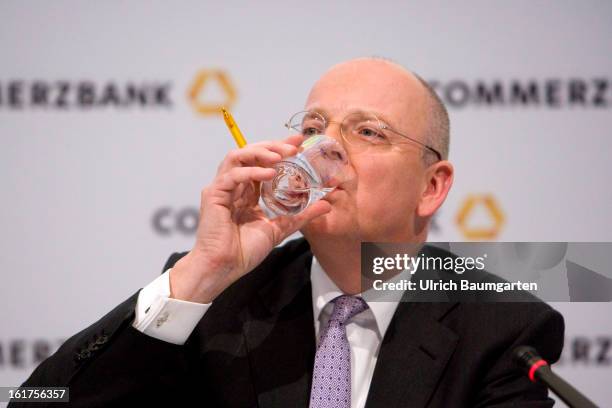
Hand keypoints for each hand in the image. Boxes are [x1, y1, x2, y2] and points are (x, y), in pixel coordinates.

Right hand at [169, 135, 330, 303]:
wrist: (225, 267)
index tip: (298, 142)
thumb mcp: (280, 228)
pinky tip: (269, 174)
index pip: (263, 162)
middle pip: (250, 153)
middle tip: (293, 147)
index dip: (279, 149)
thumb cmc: (244, 251)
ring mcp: (222, 188)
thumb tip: (325, 205)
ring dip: (260, 153)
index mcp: (247, 191)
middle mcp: (233, 185)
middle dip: (272, 147)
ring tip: (280, 156)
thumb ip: (300, 215)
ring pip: (237, 156)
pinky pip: (232, 175)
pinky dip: (251, 171)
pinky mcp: (214, 195)